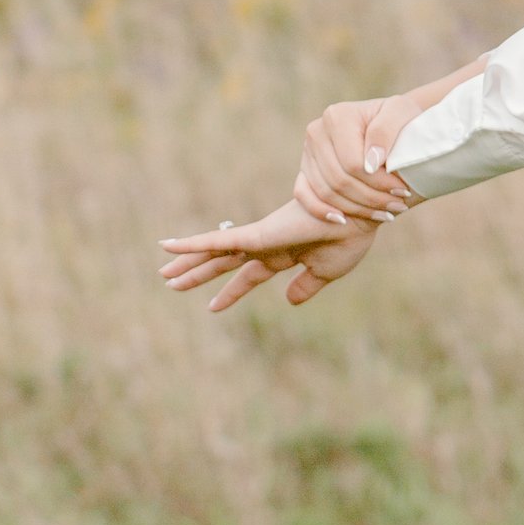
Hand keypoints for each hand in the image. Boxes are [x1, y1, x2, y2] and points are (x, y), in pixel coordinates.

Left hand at [158, 199, 380, 313]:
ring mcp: (260, 238)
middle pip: (223, 261)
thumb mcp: (326, 271)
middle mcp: (267, 244)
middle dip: (198, 272)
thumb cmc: (349, 238)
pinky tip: (168, 245)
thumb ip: (306, 286)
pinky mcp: (257, 234)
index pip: (249, 276)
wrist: (360, 218)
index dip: (231, 291)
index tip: (213, 306)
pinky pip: (218, 241)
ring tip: (162, 273)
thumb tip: (289, 301)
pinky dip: (192, 243)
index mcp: (284, 253)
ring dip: (188, 262)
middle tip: (169, 281)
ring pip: (214, 251)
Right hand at [293, 97, 417, 227]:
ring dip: (357, 209)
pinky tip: (344, 220)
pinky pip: (303, 195)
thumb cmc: (399, 117)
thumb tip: (371, 162)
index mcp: (337, 117)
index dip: (379, 182)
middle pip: (339, 180)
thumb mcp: (402, 112)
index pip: (353, 163)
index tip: (403, 191)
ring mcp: (308, 152)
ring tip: (386, 213)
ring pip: (326, 192)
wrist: (390, 121)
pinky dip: (321, 210)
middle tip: (399, 206)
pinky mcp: (305, 168)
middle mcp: (317, 132)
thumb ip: (386, 130)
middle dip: (372, 199)